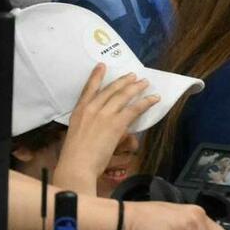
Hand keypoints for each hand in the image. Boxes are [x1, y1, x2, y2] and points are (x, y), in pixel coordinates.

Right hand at [55, 66, 158, 183]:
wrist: (77, 164)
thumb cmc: (76, 155)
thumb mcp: (78, 134)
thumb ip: (89, 125)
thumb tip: (103, 126)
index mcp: (79, 111)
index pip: (88, 89)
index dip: (96, 76)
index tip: (102, 66)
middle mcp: (91, 108)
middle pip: (110, 90)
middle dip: (123, 81)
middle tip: (133, 75)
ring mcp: (104, 114)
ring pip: (123, 96)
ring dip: (136, 88)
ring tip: (145, 83)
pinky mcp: (116, 123)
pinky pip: (134, 109)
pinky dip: (145, 102)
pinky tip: (153, 98)